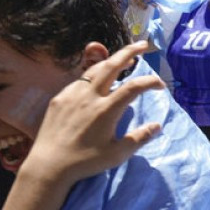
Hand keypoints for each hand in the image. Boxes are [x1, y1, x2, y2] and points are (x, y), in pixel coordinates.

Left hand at [20, 42, 163, 185]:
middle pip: (112, 65)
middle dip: (129, 52)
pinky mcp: (59, 98)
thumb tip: (157, 125)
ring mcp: (72, 94)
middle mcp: (90, 96)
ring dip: (111, 61)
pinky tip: (96, 82)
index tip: (160, 85)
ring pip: (94, 69)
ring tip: (122, 58)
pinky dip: (92, 76)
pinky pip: (79, 81)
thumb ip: (139, 137)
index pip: (134, 87)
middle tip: (143, 45)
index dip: (150, 81)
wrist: (49, 165)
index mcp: (107, 110)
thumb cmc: (86, 162)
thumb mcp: (118, 154)